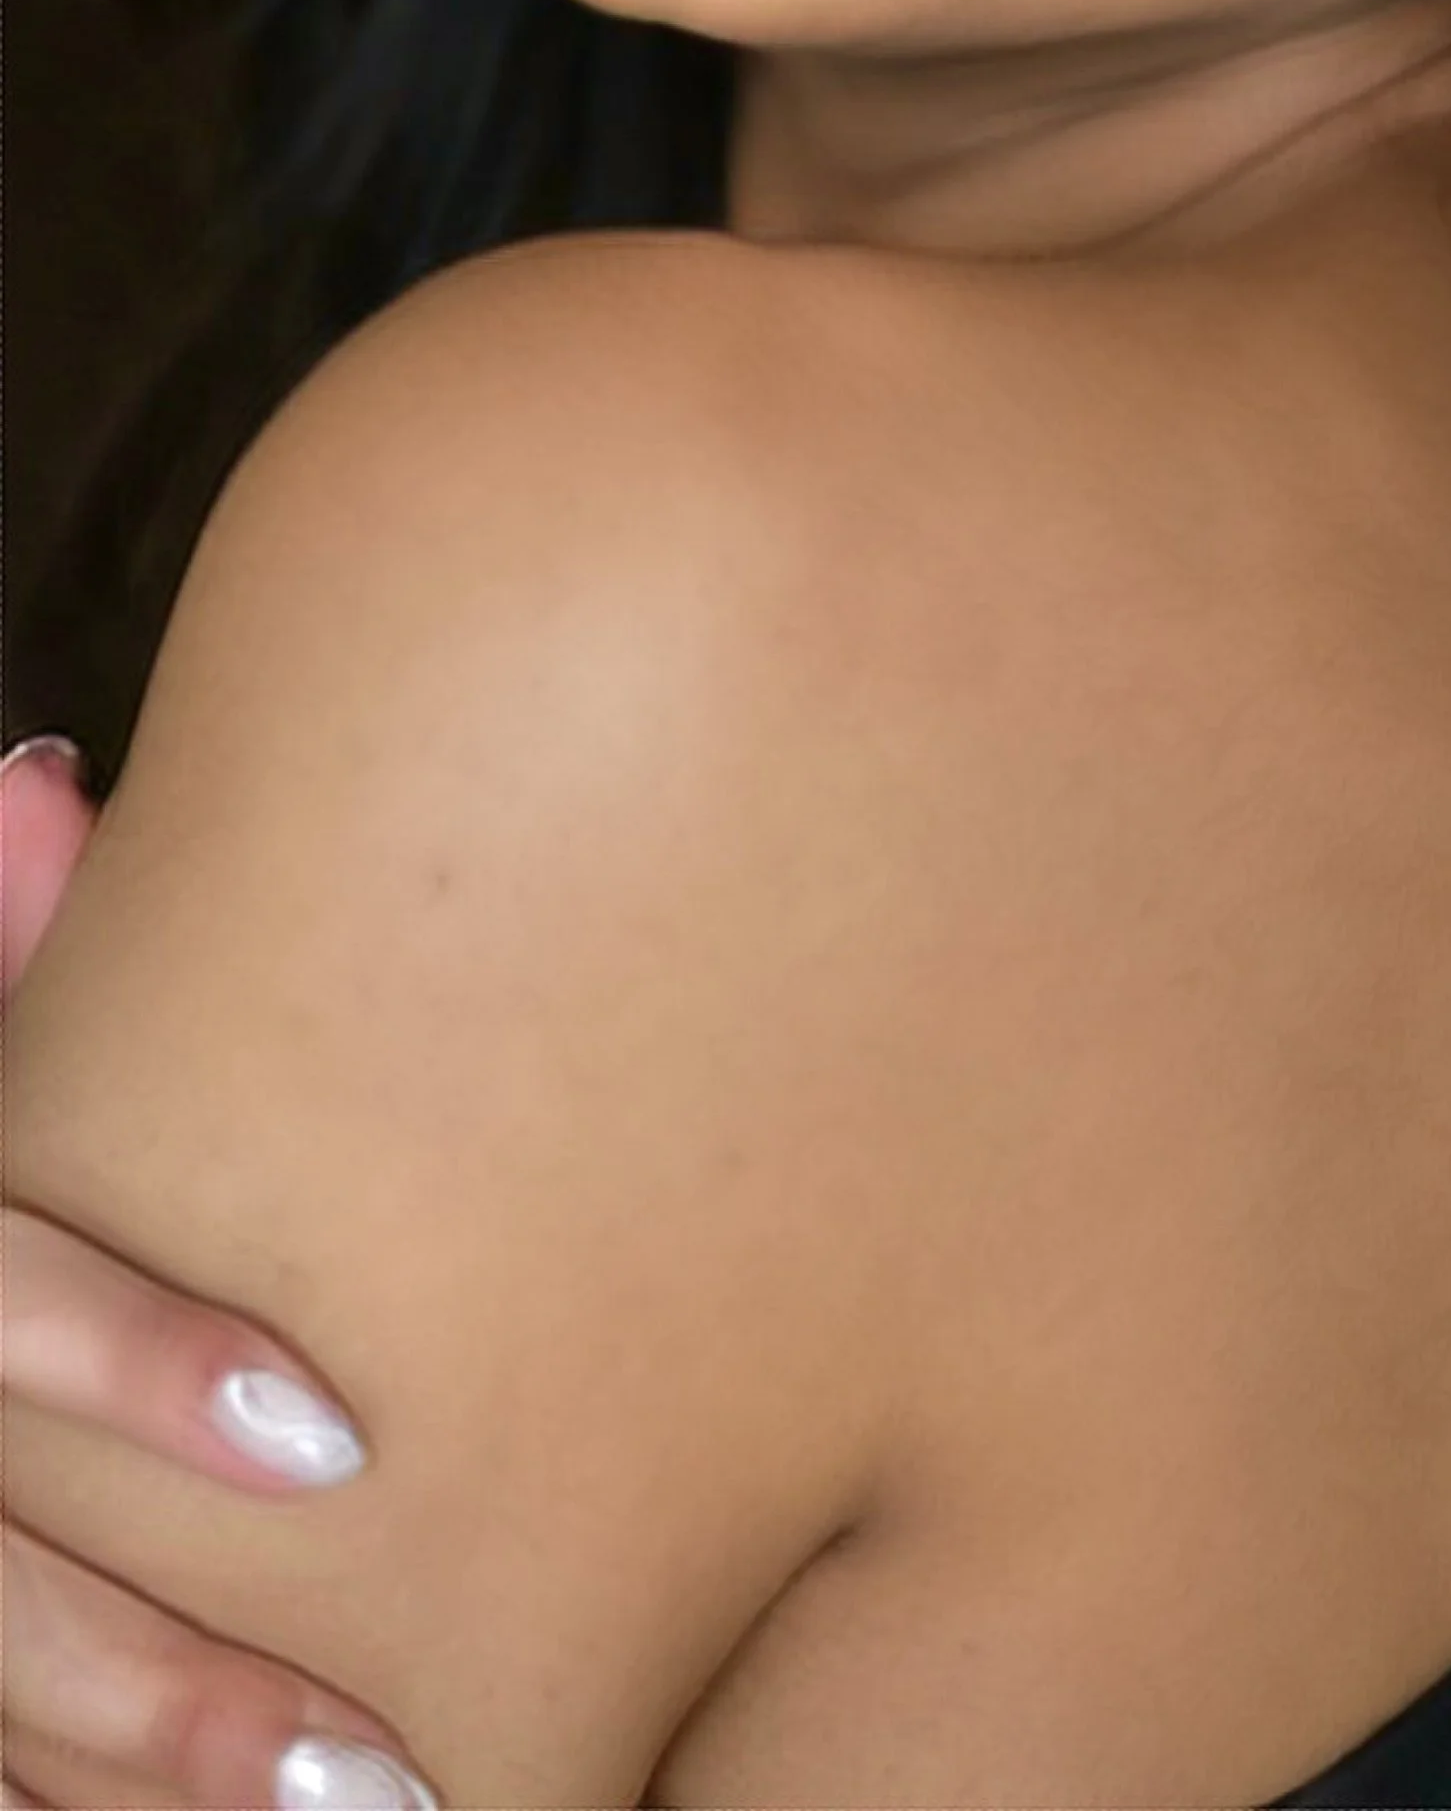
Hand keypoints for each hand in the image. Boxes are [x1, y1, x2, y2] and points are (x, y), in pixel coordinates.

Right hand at [2, 738, 442, 1810]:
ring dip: (159, 1785)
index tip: (339, 1430)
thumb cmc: (23, 1241)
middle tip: (377, 1762)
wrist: (26, 1391)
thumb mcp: (13, 1115)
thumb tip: (38, 776)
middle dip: (166, 1689)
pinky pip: (6, 1779)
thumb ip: (20, 972)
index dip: (135, 1365)